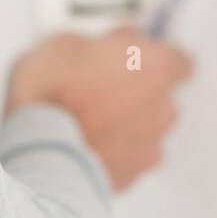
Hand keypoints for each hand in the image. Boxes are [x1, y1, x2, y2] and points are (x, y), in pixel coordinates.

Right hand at [5, 26, 192, 191]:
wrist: (36, 150)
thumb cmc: (51, 93)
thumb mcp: (65, 43)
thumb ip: (101, 44)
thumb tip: (109, 45)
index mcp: (155, 66)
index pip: (179, 60)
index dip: (153, 58)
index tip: (133, 57)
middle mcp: (163, 107)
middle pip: (162, 97)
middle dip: (136, 93)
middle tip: (100, 89)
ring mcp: (150, 144)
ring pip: (146, 130)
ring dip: (125, 125)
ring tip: (88, 122)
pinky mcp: (132, 174)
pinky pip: (129, 158)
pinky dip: (113, 152)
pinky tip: (85, 144)